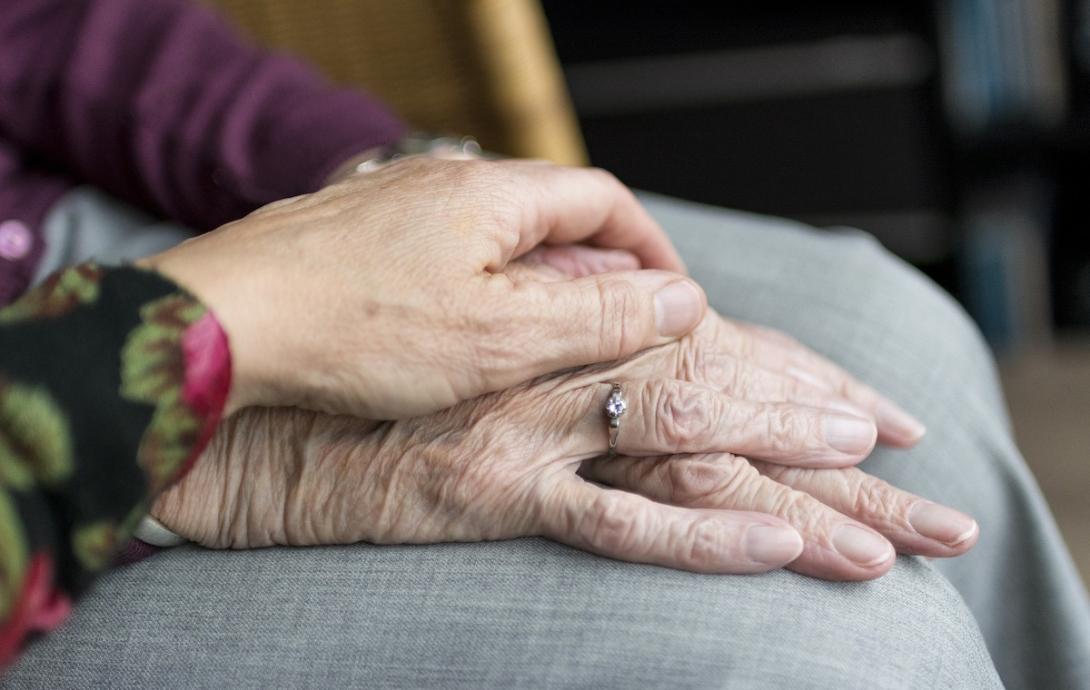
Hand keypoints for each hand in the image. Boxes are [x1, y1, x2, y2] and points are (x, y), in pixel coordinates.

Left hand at [140, 158, 697, 417]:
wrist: (222, 324)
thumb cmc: (357, 329)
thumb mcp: (501, 336)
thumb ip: (597, 315)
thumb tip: (681, 299)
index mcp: (493, 193)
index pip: (603, 200)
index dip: (649, 248)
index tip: (672, 296)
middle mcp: (444, 181)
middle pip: (551, 214)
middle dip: (597, 269)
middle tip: (614, 330)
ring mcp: (394, 203)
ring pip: (494, 236)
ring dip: (537, 281)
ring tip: (545, 341)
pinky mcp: (354, 236)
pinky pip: (441, 253)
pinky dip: (477, 288)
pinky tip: (461, 335)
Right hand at [154, 275, 971, 580]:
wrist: (269, 408)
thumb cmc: (375, 376)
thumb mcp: (478, 350)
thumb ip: (554, 344)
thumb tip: (628, 342)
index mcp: (566, 328)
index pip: (710, 347)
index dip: (796, 375)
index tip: (872, 408)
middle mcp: (562, 363)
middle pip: (724, 391)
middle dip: (825, 429)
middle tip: (915, 464)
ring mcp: (534, 425)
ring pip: (691, 443)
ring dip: (794, 480)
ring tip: (885, 526)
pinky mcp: (495, 487)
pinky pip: (614, 516)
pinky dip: (700, 532)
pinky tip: (776, 546)